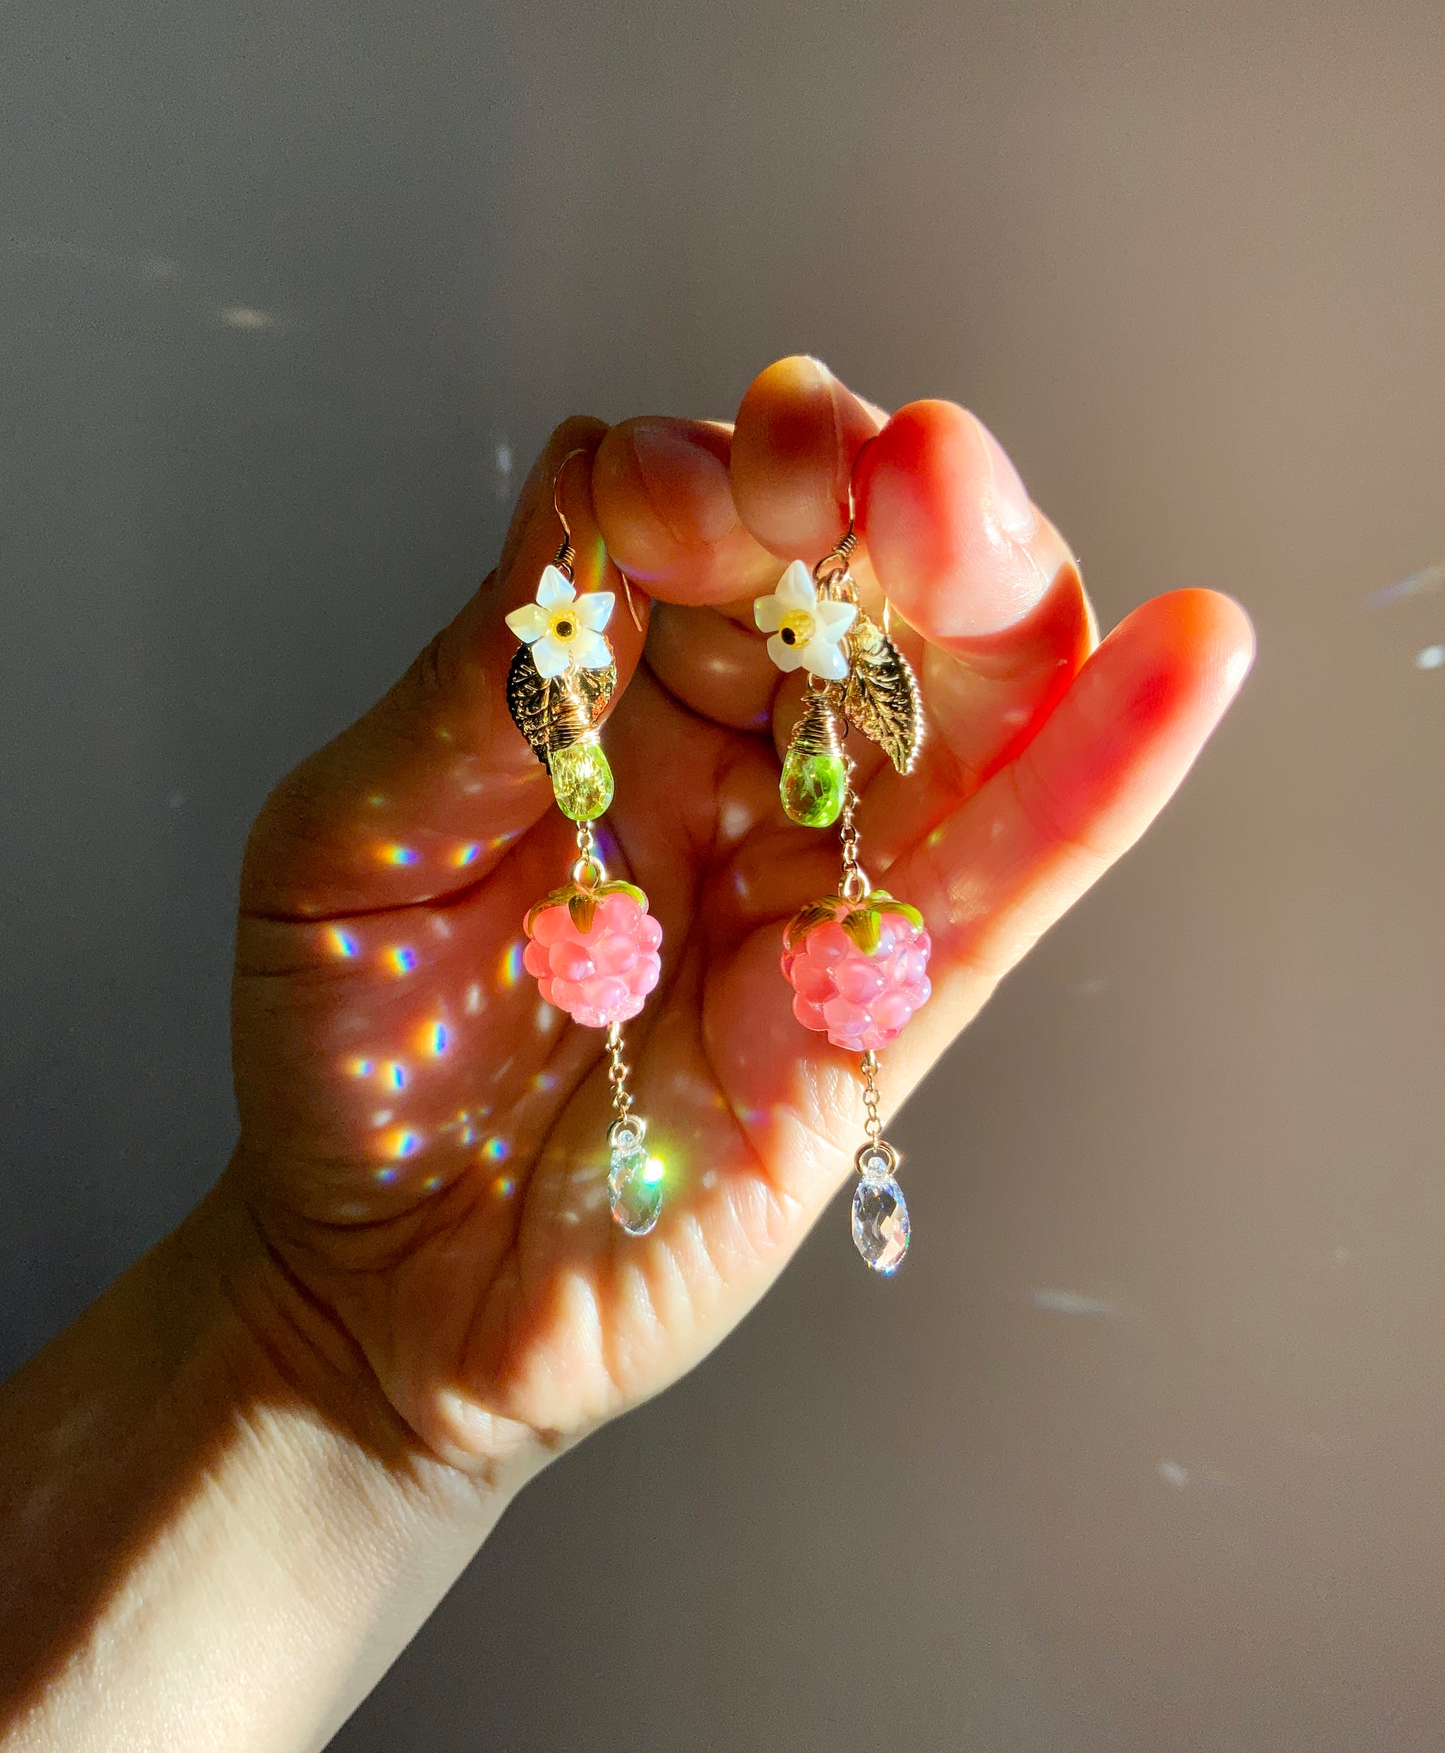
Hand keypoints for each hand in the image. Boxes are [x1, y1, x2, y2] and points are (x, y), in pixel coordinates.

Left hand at [229, 356, 1251, 1472]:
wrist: (381, 1284)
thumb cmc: (361, 1051)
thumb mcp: (356, 842)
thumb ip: (480, 690)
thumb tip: (612, 500)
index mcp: (611, 693)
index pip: (704, 521)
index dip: (710, 482)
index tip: (670, 508)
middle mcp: (742, 768)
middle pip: (871, 585)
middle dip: (885, 499)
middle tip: (878, 468)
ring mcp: (826, 890)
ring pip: (968, 709)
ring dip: (995, 596)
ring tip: (968, 526)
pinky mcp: (883, 1021)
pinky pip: (1008, 884)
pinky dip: (1100, 776)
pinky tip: (1194, 656)